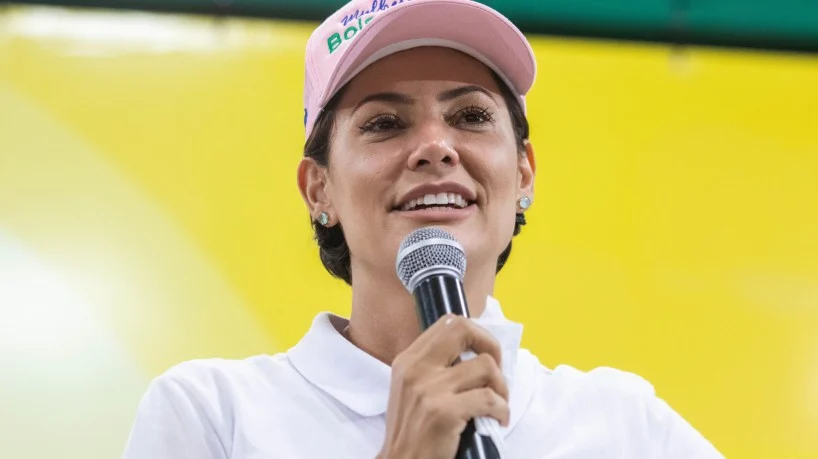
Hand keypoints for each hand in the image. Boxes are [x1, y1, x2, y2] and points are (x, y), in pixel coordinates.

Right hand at [377, 315, 508, 458]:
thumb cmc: (413, 432)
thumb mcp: (412, 390)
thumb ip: (434, 367)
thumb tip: (475, 351)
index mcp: (408, 360)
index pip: (449, 323)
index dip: (476, 335)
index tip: (483, 355)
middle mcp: (416, 369)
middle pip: (464, 329)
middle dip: (491, 346)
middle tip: (497, 371)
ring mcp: (429, 390)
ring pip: (485, 366)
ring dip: (501, 387)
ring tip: (497, 404)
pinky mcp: (443, 413)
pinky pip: (489, 399)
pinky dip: (502, 410)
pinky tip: (498, 420)